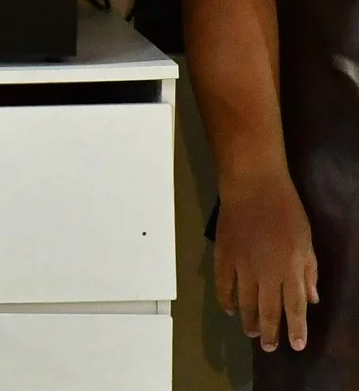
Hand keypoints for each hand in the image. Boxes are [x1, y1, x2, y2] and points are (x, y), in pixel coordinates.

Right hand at [216, 173, 318, 351]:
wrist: (252, 186)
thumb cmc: (285, 209)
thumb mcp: (306, 240)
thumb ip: (309, 271)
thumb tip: (312, 298)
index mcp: (290, 269)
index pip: (294, 307)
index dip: (296, 329)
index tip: (296, 345)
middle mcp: (266, 273)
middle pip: (268, 310)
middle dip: (271, 332)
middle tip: (270, 348)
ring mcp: (242, 265)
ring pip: (244, 302)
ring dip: (249, 320)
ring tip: (252, 333)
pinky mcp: (223, 256)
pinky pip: (223, 284)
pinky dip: (225, 299)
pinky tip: (229, 309)